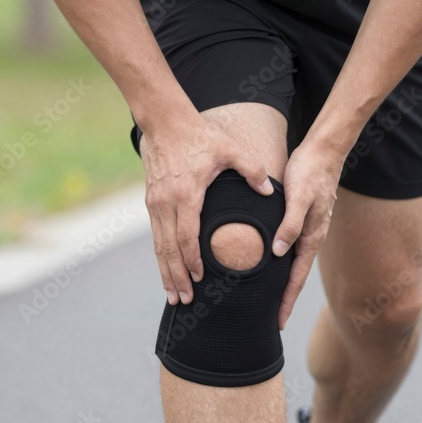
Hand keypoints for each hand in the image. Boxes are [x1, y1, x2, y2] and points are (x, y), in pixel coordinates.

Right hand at [139, 109, 273, 304]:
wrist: (165, 121)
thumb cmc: (200, 136)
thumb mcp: (230, 149)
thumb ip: (252, 170)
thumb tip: (270, 189)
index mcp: (187, 193)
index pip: (187, 236)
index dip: (193, 260)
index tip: (200, 278)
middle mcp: (167, 202)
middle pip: (169, 249)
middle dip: (177, 277)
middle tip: (184, 300)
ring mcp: (155, 204)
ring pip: (159, 246)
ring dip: (165, 272)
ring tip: (173, 296)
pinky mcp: (151, 202)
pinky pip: (156, 237)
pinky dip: (161, 257)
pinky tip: (167, 272)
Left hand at [273, 141, 342, 329]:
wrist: (323, 152)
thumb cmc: (309, 172)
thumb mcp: (298, 197)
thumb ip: (289, 225)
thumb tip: (279, 253)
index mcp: (311, 237)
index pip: (297, 277)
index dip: (287, 300)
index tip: (278, 320)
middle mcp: (311, 238)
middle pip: (296, 276)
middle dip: (286, 299)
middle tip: (273, 321)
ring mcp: (308, 230)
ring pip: (294, 264)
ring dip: (284, 284)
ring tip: (272, 300)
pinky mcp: (302, 221)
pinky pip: (292, 250)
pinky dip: (283, 264)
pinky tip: (274, 266)